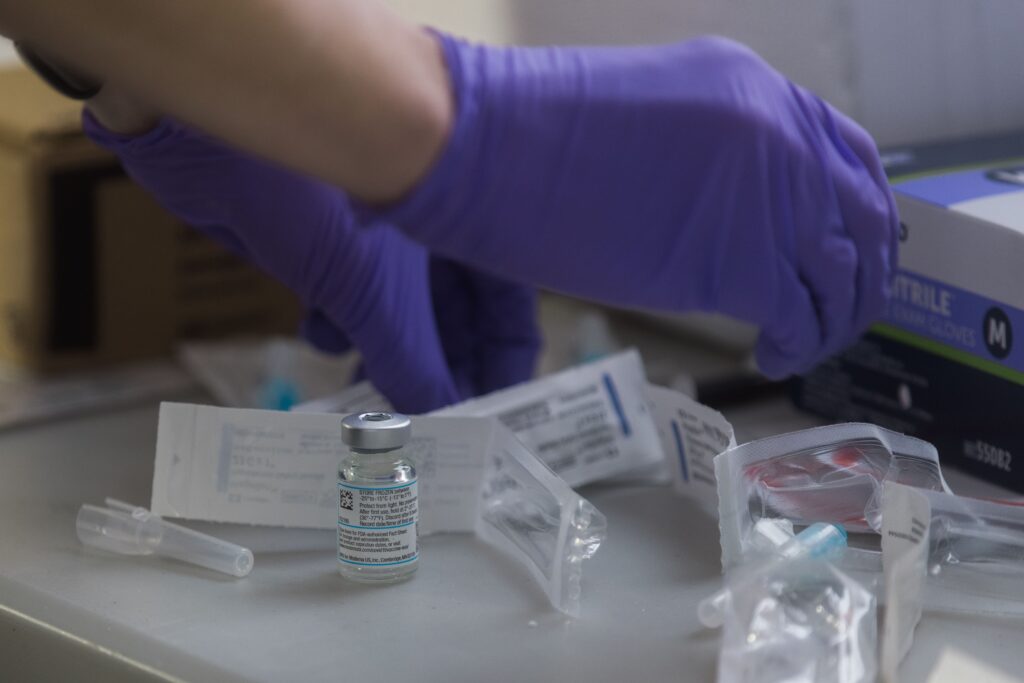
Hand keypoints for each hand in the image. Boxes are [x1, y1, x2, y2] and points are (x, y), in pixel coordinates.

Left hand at [82, 112, 539, 411]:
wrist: (199, 138)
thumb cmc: (307, 196)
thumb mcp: (371, 292)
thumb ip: (409, 361)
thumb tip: (438, 417)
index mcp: (465, 226)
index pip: (509, 303)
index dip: (504, 360)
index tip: (492, 414)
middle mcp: (431, 233)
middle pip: (456, 316)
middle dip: (443, 370)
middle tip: (431, 426)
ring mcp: (377, 241)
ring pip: (400, 316)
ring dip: (388, 358)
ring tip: (373, 397)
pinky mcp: (326, 248)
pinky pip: (349, 304)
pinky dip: (338, 328)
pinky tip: (319, 337)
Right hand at [361, 35, 898, 377]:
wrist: (481, 144)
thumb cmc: (530, 133)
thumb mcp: (648, 117)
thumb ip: (706, 153)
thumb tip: (723, 205)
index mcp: (751, 86)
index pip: (843, 151)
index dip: (854, 208)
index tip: (843, 246)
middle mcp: (775, 130)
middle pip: (860, 213)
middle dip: (861, 270)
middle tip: (840, 308)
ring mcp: (763, 192)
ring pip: (840, 269)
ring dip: (835, 314)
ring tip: (808, 340)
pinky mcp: (735, 258)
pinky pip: (799, 313)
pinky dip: (800, 343)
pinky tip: (775, 355)